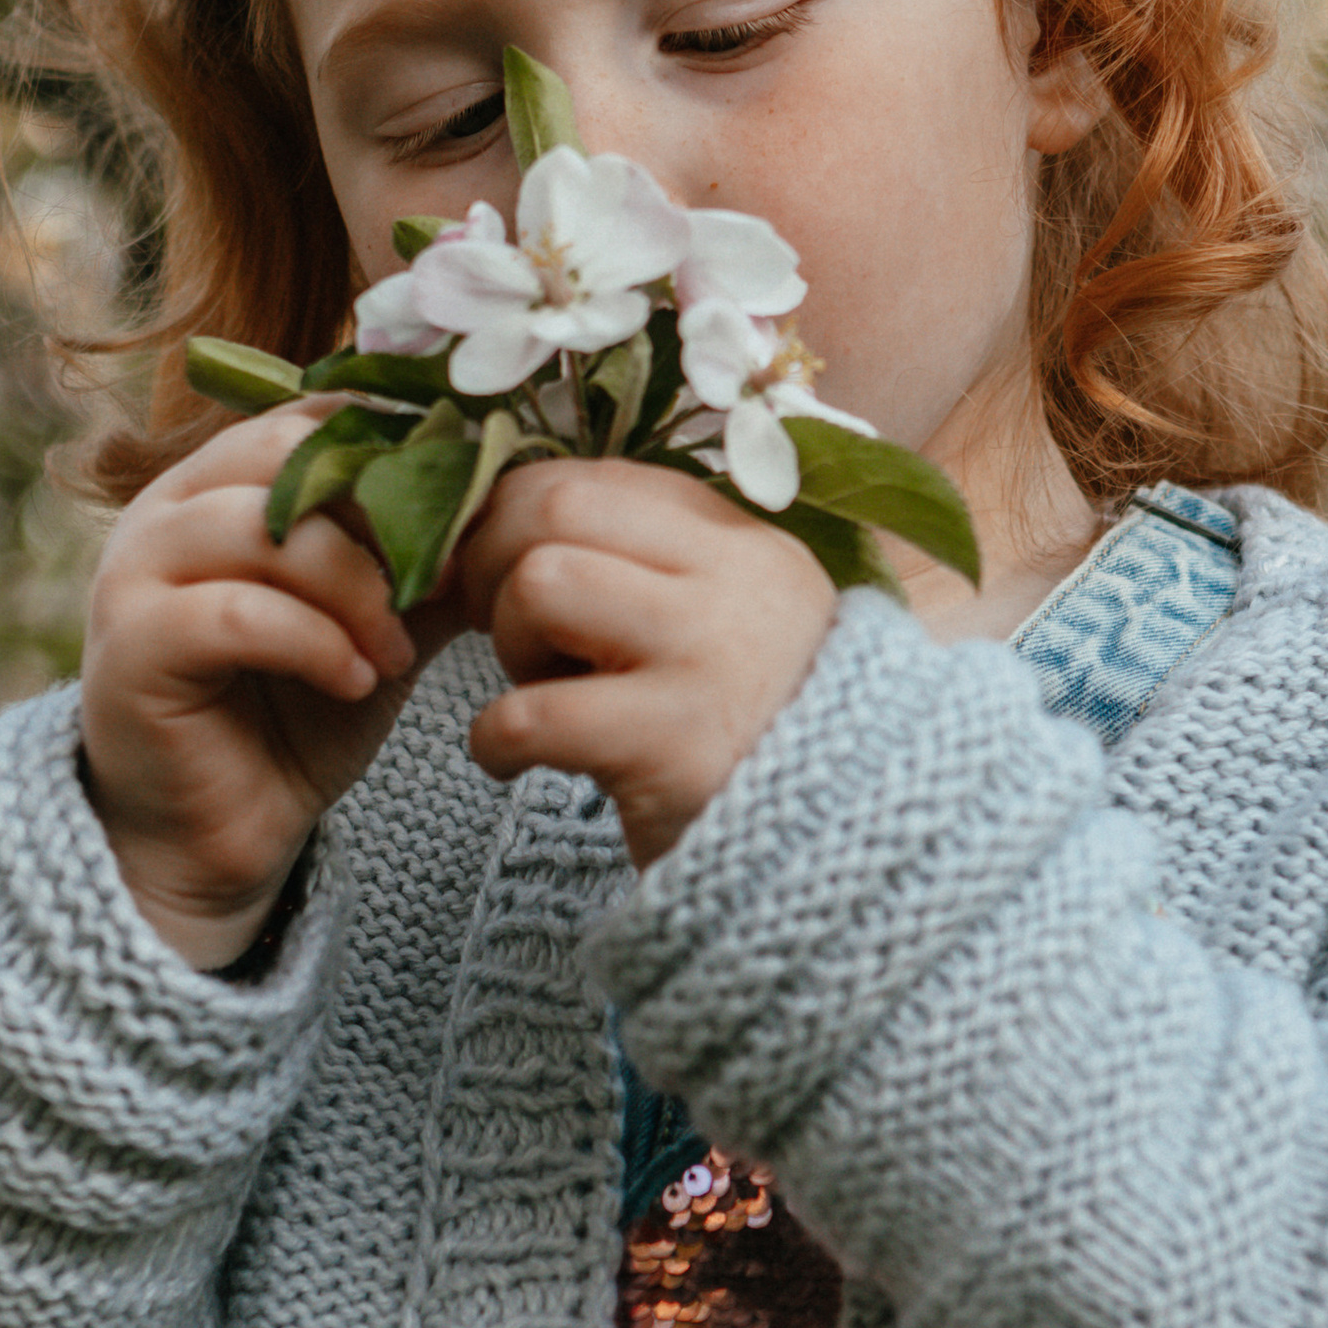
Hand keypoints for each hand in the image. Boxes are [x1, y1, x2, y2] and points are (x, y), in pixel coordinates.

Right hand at [80, 407, 442, 966]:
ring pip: (265, 529)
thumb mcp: (380, 621)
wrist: (220, 833)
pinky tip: (357, 680)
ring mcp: (137, 569)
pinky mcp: (134, 644)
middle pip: (286, 453)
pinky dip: (315, 642)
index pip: (313, 416)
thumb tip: (514, 501)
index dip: (400, 451)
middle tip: (444, 576)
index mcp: (223, 481)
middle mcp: (168, 506)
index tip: (469, 504)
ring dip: (356, 588)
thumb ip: (427, 558)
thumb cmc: (294, 716)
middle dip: (383, 512)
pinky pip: (238, 613)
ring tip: (398, 650)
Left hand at [453, 461, 838, 868]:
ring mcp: (705, 660)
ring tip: (538, 689)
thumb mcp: (718, 622)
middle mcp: (730, 583)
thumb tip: (498, 521)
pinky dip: (493, 738)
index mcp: (738, 541)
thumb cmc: (747, 734)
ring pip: (541, 582)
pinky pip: (532, 713)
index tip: (495, 571)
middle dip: (489, 561)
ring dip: (507, 641)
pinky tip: (512, 760)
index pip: (590, 477)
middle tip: (492, 624)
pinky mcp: (673, 748)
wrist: (839, 850)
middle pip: (554, 507)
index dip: (510, 515)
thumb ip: (640, 563)